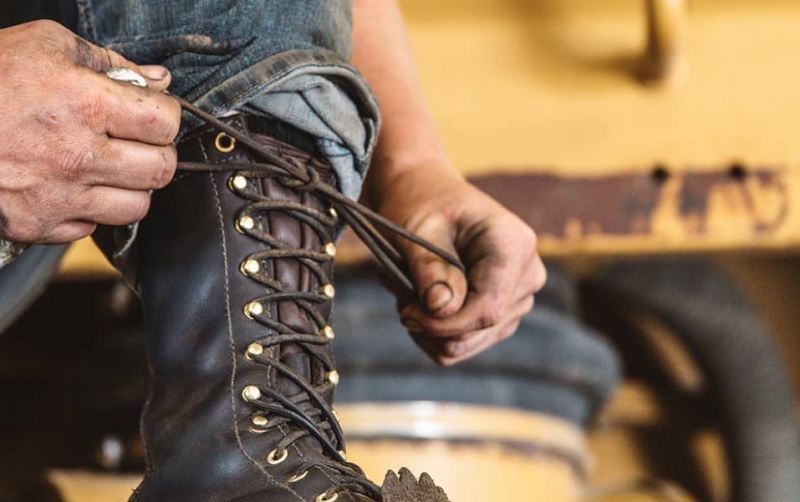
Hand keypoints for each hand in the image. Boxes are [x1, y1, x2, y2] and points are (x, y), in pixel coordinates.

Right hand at [0, 20, 180, 243]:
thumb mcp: (45, 45)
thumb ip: (110, 61)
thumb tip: (158, 81)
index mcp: (84, 104)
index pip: (165, 123)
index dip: (165, 115)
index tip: (152, 113)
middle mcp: (76, 155)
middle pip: (161, 170)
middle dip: (157, 152)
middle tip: (137, 142)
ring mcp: (58, 195)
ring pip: (136, 206)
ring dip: (130, 186)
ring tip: (107, 166)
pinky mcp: (37, 223)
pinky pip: (93, 228)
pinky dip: (90, 209)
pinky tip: (72, 185)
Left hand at [366, 165, 546, 365]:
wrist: (423, 195)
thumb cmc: (419, 205)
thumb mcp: (415, 229)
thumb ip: (430, 268)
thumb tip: (442, 307)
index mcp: (514, 246)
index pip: (487, 309)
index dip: (442, 323)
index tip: (405, 311)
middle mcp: (527, 275)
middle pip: (478, 330)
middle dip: (430, 322)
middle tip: (399, 293)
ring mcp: (517, 299)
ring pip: (467, 344)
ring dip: (428, 326)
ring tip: (408, 290)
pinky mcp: (501, 316)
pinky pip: (462, 347)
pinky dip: (431, 333)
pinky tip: (418, 302)